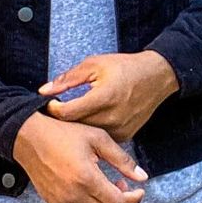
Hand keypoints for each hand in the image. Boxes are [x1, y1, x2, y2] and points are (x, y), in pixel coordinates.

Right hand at [12, 111, 147, 202]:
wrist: (29, 138)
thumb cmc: (64, 134)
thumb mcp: (98, 138)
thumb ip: (122, 159)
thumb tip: (143, 177)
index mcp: (87, 179)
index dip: (135, 199)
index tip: (139, 190)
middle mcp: (74, 196)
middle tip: (122, 185)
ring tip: (107, 188)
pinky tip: (93, 192)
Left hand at [37, 50, 179, 141]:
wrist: (156, 77)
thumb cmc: (125, 68)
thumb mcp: (95, 65)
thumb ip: (68, 78)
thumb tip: (44, 90)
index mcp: (104, 97)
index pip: (67, 112)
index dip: (53, 108)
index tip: (50, 102)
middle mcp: (112, 117)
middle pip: (75, 125)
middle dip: (63, 118)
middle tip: (56, 110)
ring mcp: (120, 129)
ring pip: (87, 134)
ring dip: (76, 127)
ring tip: (70, 116)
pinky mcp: (124, 136)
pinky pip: (100, 137)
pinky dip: (91, 130)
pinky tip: (88, 121)